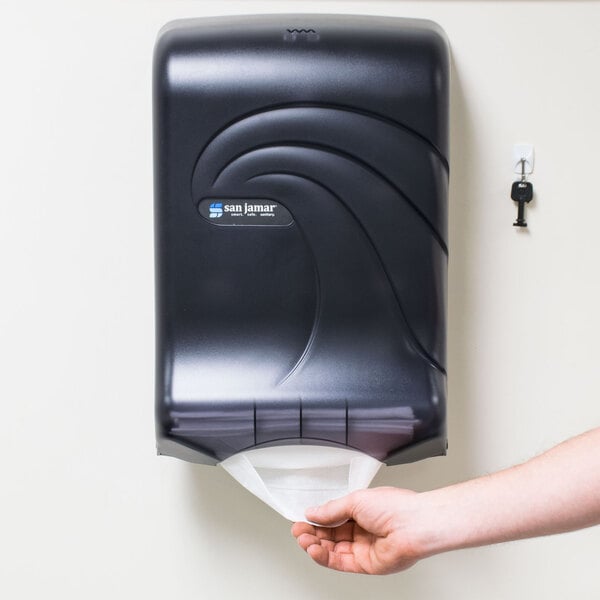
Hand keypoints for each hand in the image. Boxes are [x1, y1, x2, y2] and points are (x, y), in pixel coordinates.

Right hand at [291, 487, 426, 573]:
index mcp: (362, 510)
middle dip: (312, 533)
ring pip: (333, 550)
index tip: (302, 519)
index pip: (333, 517)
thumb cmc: (396, 507)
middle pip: (331, 535)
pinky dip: (324, 557)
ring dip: (315, 545)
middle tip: (298, 530)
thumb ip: (332, 510)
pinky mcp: (366, 564)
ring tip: (303, 540)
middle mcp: (362, 530)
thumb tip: (313, 512)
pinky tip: (314, 549)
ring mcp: (364, 547)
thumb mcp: (355, 500)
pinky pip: (340, 562)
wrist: (414, 525)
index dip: (317, 519)